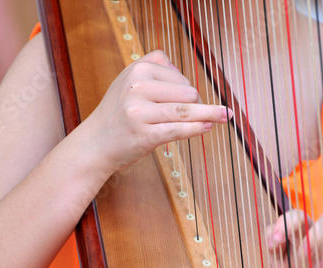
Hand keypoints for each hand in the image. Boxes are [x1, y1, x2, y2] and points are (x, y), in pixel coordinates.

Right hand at [78, 50, 232, 172]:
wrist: (96, 144)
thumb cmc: (117, 114)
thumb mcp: (128, 81)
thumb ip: (153, 68)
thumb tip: (187, 76)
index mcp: (136, 70)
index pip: (178, 74)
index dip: (187, 87)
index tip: (190, 100)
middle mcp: (137, 88)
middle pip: (186, 91)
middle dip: (195, 103)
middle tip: (192, 115)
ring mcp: (140, 112)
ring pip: (187, 110)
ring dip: (210, 114)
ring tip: (226, 116)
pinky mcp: (145, 135)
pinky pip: (179, 129)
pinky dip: (198, 128)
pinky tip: (209, 127)